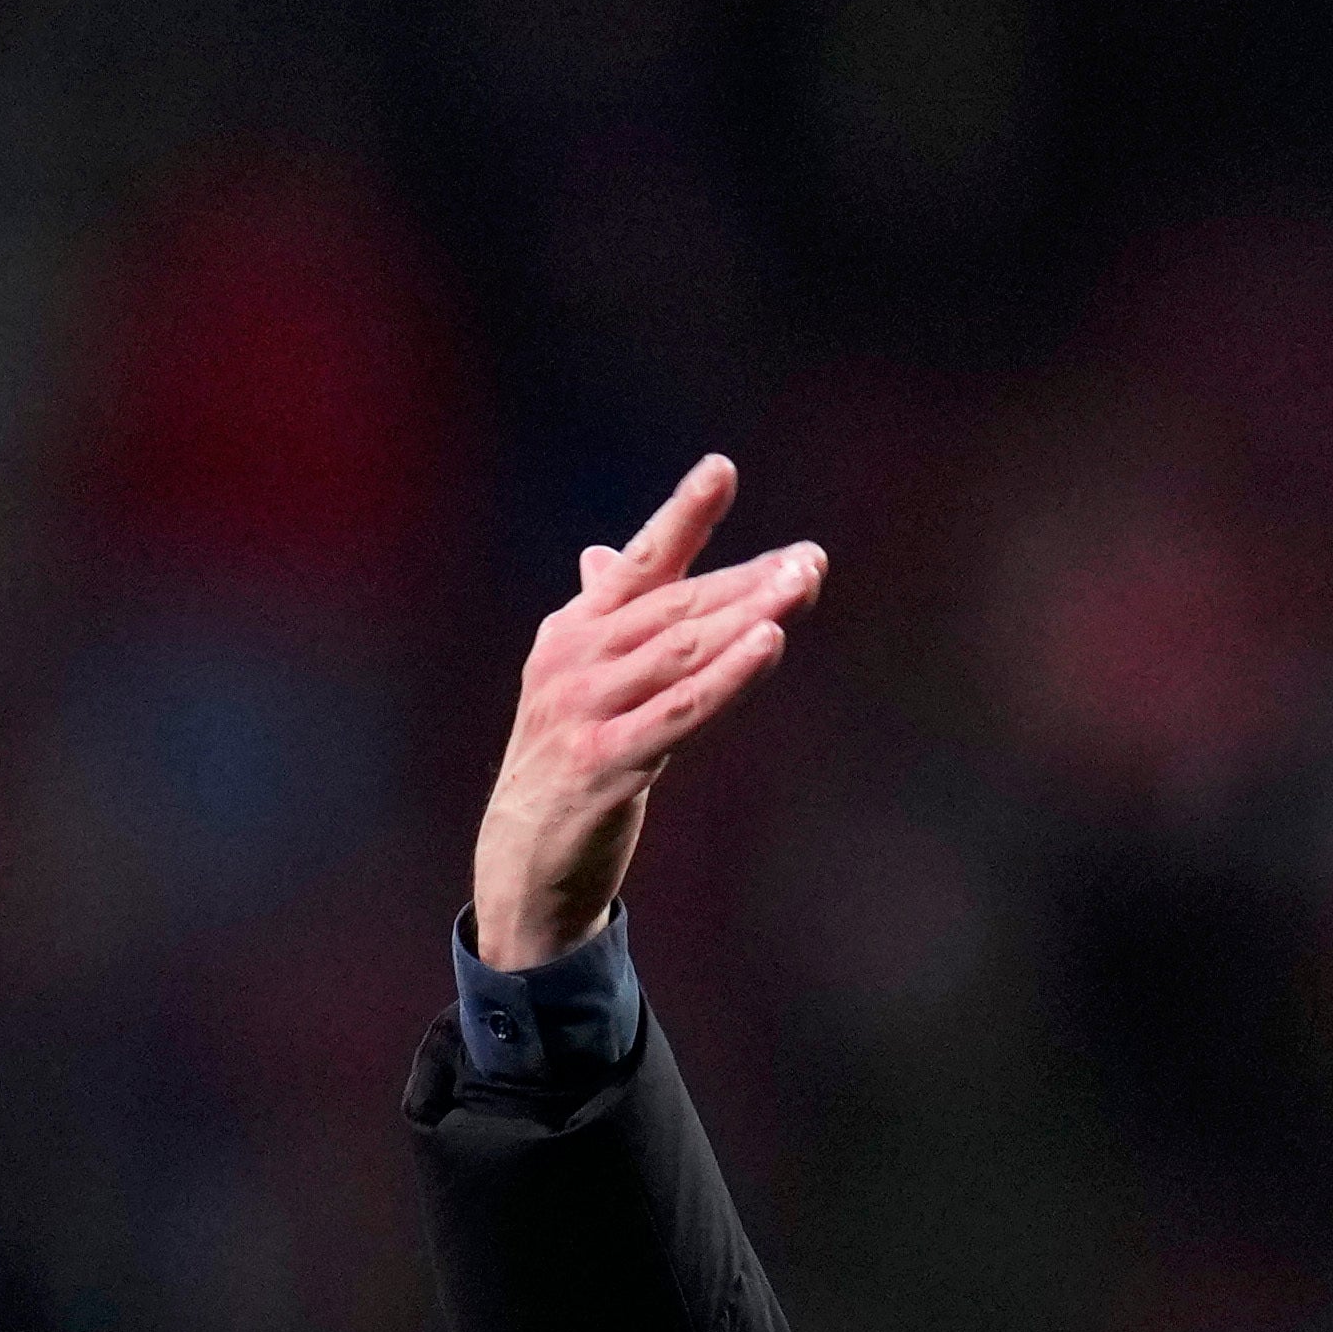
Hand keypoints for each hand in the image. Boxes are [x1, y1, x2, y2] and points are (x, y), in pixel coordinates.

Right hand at [470, 454, 825, 970]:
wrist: (522, 862)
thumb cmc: (563, 766)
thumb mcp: (578, 684)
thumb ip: (603, 618)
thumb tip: (604, 555)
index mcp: (572, 632)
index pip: (640, 564)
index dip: (682, 516)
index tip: (721, 470)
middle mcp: (573, 660)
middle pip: (677, 607)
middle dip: (748, 580)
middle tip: (810, 560)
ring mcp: (583, 710)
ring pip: (684, 651)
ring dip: (749, 615)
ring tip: (802, 586)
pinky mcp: (603, 763)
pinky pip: (680, 711)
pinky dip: (727, 675)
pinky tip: (769, 643)